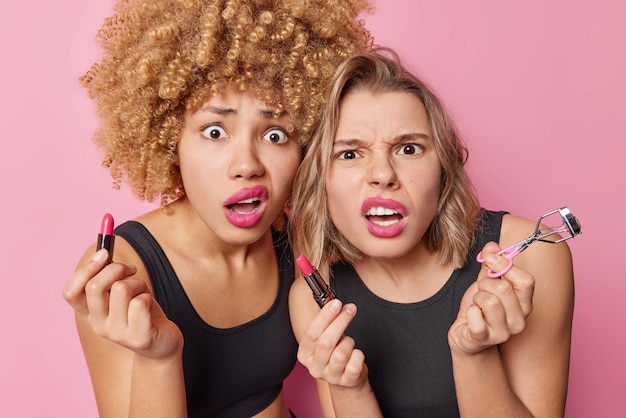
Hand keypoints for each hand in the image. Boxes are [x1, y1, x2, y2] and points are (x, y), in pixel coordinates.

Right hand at [63, 248, 182, 358]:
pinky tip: (150, 307)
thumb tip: (103, 253)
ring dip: (137, 283)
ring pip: (121, 289)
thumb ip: (111, 277)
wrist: (162, 343)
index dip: (85, 269)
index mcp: (90, 314)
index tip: (103, 253)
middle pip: (94, 287)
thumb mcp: (123, 292)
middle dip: (115, 268)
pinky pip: (140, 302)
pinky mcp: (138, 337)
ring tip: (142, 293)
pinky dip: (148, 296)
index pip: (70, 292)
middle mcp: (99, 325)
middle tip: (130, 269)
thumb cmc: (142, 311)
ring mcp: (117, 333)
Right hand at [297, 299, 367, 387]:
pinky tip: (355, 353)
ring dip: (349, 341)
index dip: (324, 316)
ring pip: (341, 353)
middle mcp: (314, 367)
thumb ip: (326, 323)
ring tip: (349, 341)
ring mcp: (330, 376)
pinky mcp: (346, 381)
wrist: (346, 378)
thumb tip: (333, 303)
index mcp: (304, 354)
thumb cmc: (334, 352)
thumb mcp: (325, 338)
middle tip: (350, 309)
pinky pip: (355, 363)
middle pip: (326, 342)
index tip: (336, 303)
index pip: (311, 333)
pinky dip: (358, 354)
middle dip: (340, 321)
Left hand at [448, 242, 534, 354]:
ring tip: (477, 304)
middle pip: (504, 288)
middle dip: (485, 283)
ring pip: (489, 301)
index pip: (526, 280)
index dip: (505, 265)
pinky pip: (475, 316)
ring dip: (477, 297)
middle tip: (481, 290)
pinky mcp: (484, 339)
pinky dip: (469, 312)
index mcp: (525, 303)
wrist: (466, 335)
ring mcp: (504, 332)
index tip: (490, 258)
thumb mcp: (486, 283)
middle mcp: (519, 319)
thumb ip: (491, 264)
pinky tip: (471, 316)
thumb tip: (492, 246)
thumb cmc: (480, 308)